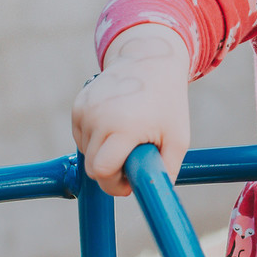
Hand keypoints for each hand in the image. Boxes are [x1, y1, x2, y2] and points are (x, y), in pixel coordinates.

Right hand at [72, 24, 191, 196]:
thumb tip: (153, 197)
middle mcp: (99, 117)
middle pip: (92, 166)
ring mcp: (85, 109)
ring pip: (86, 151)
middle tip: (132, 159)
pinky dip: (96, 137)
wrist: (151, 60)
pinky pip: (82, 136)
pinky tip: (116, 122)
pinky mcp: (78, 105)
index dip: (114, 184)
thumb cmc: (168, 103)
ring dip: (104, 151)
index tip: (128, 182)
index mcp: (123, 126)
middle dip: (111, 171)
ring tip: (128, 133)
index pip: (102, 172)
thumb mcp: (178, 137)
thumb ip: (166, 170)